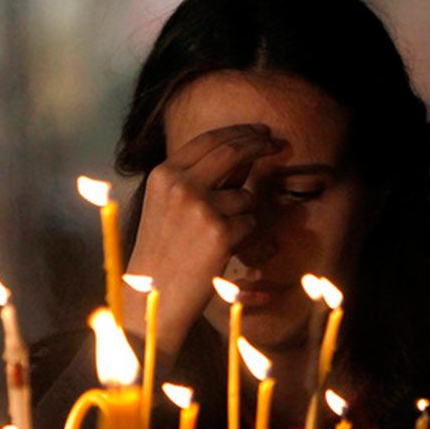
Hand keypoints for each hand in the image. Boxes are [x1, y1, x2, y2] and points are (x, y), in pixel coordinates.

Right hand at [124, 124, 281, 359]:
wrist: (152, 296)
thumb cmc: (162, 252)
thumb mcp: (168, 206)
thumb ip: (201, 179)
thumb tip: (244, 155)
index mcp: (163, 174)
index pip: (209, 139)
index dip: (239, 132)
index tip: (259, 132)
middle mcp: (180, 184)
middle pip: (232, 151)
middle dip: (259, 144)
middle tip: (277, 144)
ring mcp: (201, 207)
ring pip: (246, 195)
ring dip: (244, 213)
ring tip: (217, 238)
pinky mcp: (220, 233)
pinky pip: (251, 224)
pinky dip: (244, 238)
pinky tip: (219, 254)